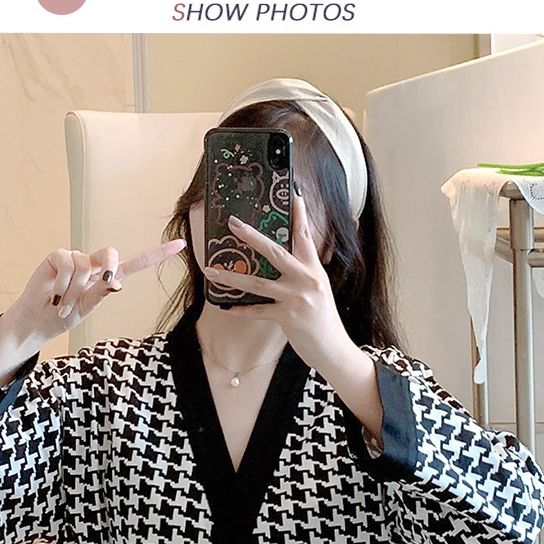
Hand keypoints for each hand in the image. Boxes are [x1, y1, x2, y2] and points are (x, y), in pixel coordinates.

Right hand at [0, 239, 184, 386]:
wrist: (37, 320)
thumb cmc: (64, 316)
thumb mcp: (87, 309)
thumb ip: (101, 294)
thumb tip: (117, 282)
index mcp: (108, 278)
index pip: (136, 263)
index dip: (157, 255)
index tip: (181, 246)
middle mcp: (94, 265)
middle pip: (110, 253)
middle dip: (109, 265)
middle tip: (105, 280)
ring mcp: (75, 259)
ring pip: (84, 267)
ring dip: (73, 292)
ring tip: (63, 306)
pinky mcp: (57, 257)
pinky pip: (66, 263)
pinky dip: (61, 284)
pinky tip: (54, 296)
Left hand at [201, 191, 345, 366]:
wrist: (333, 349)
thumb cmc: (323, 320)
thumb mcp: (318, 290)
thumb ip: (303, 273)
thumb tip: (284, 260)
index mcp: (314, 269)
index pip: (305, 236)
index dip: (300, 214)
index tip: (293, 194)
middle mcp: (306, 279)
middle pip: (275, 252)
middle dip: (252, 237)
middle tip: (234, 224)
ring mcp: (296, 298)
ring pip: (258, 283)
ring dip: (231, 277)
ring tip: (210, 270)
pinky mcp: (288, 317)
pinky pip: (257, 311)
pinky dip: (240, 310)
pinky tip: (225, 307)